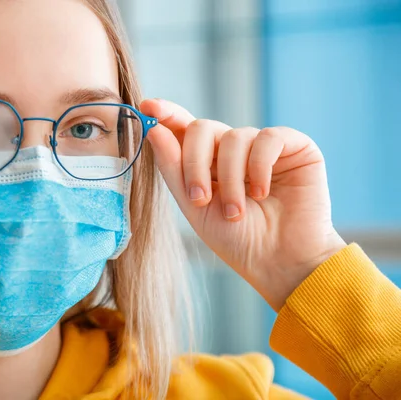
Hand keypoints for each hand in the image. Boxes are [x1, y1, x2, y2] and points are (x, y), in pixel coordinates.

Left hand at [140, 99, 346, 310]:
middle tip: (199, 198)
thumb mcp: (194, 206)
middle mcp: (234, 150)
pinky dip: (259, 167)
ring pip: (233, 137)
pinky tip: (263, 193)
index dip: (168, 114)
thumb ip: (173, 168)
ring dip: (230, 179)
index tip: (148, 106)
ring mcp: (264, 147)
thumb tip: (153, 128)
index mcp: (208, 162)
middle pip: (202, 128)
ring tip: (237, 211)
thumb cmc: (237, 239)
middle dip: (194, 163)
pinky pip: (267, 138)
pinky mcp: (295, 146)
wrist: (278, 261)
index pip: (185, 128)